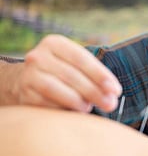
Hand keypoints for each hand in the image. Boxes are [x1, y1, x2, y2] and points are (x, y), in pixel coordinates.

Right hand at [6, 34, 121, 111]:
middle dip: (95, 92)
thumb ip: (93, 74)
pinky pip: (46, 103)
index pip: (82, 59)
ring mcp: (28, 74)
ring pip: (57, 89)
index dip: (100, 75)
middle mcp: (38, 56)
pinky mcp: (24, 93)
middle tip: (110, 104)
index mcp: (54, 43)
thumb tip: (112, 93)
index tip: (116, 90)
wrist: (25, 80)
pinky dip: (63, 108)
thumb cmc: (61, 72)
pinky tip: (74, 112)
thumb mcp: (74, 64)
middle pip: (72, 75)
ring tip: (90, 108)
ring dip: (78, 101)